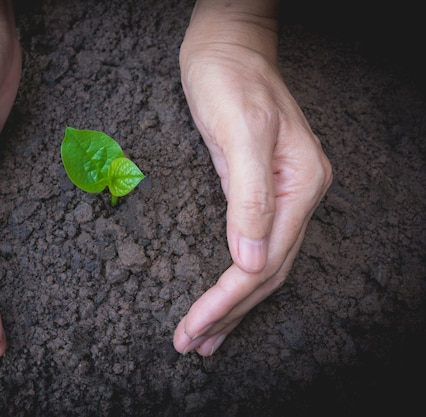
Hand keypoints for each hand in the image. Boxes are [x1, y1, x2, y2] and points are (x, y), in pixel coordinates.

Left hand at [173, 0, 331, 355]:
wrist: (225, 48)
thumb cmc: (230, 80)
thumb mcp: (241, 131)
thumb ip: (250, 195)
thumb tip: (251, 260)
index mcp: (301, 186)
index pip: (265, 261)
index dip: (228, 299)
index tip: (195, 326)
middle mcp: (297, 197)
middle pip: (266, 273)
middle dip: (228, 312)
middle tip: (191, 344)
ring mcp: (279, 196)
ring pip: (260, 267)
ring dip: (232, 306)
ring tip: (204, 339)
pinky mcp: (255, 192)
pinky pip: (249, 246)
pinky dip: (232, 278)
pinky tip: (220, 296)